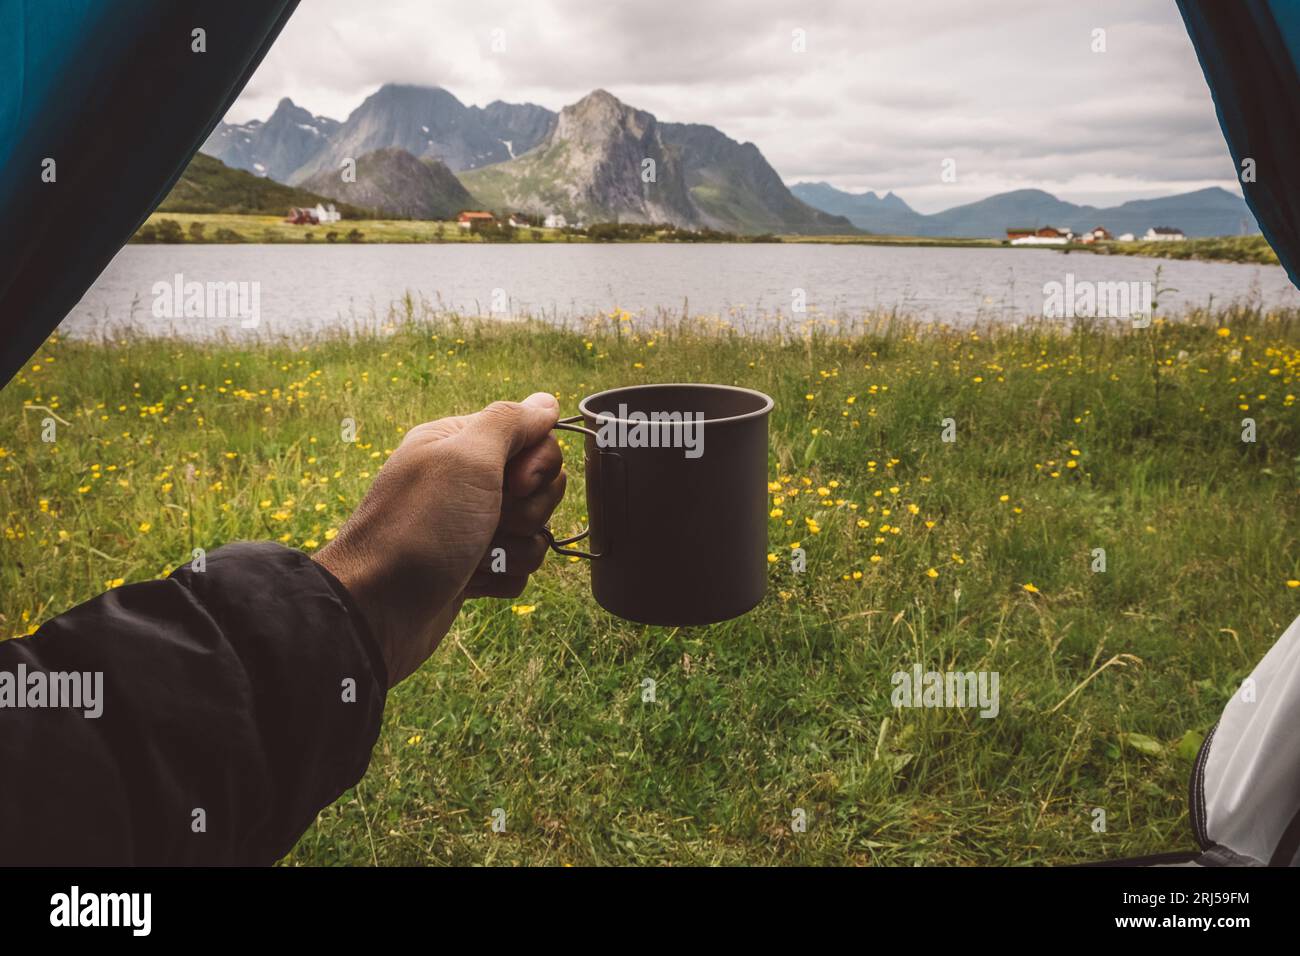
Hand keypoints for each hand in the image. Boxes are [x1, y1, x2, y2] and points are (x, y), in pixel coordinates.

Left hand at [314, 393, 564, 686]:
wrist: (378, 611)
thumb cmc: (420, 528)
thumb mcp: (465, 459)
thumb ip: (509, 423)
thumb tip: (546, 401)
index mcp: (460, 443)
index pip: (534, 436)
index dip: (537, 464)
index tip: (512, 484)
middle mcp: (466, 480)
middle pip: (541, 486)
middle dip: (528, 510)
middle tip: (492, 521)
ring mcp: (471, 526)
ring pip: (535, 530)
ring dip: (515, 549)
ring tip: (476, 558)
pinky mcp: (474, 567)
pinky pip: (519, 567)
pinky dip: (502, 577)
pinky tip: (471, 582)